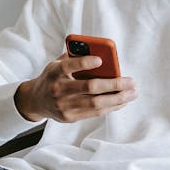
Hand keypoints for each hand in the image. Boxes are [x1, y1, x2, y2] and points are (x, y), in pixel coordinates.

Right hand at [15, 53, 136, 123]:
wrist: (36, 100)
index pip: (69, 66)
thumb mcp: (57, 63)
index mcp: (55, 72)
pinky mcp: (70, 117)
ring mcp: (64, 106)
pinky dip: (111, 107)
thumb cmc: (53, 77)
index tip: (101, 59)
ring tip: (132, 93)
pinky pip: (95, 113)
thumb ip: (75, 57)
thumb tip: (100, 52)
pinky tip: (122, 101)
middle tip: (131, 81)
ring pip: (96, 104)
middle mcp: (58, 89)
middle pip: (90, 88)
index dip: (85, 63)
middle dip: (114, 84)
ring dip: (118, 99)